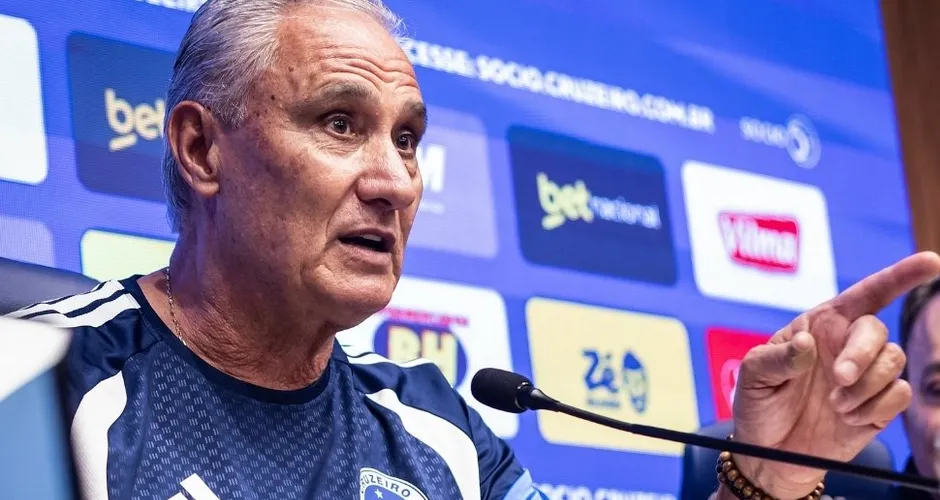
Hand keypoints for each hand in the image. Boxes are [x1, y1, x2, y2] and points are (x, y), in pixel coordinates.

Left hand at [729, 252, 939, 498]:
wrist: (770, 454)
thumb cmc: (758, 405)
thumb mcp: (753, 376)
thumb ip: (778, 357)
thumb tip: (806, 344)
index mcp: (820, 326)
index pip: (865, 294)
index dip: (899, 276)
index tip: (931, 262)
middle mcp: (848, 345)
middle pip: (878, 331)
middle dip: (861, 354)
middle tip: (839, 379)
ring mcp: (866, 376)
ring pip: (894, 361)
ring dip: (866, 385)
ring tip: (836, 406)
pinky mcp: (879, 406)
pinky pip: (900, 394)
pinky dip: (876, 406)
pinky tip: (849, 418)